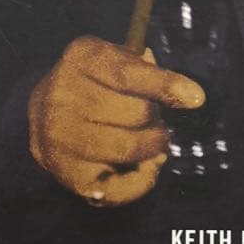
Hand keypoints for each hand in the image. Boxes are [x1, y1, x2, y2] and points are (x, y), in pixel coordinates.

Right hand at [28, 36, 204, 205]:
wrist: (46, 112)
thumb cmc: (98, 82)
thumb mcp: (118, 59)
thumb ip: (149, 70)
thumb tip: (187, 95)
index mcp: (82, 56)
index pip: (127, 73)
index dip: (164, 85)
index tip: (196, 98)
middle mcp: (62, 93)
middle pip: (134, 112)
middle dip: (156, 118)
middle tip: (155, 121)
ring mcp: (58, 134)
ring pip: (126, 148)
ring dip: (152, 148)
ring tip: (154, 143)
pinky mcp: (63, 170)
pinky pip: (113, 187)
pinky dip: (141, 182)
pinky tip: (146, 168)